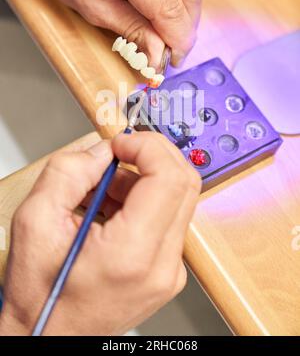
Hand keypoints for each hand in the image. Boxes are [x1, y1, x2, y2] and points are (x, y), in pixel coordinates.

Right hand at [0, 132, 200, 335]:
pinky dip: (143, 200)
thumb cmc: (41, 297)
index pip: (169, 178)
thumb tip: (103, 151)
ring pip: (177, 198)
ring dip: (143, 179)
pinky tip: (112, 206)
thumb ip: (69, 172)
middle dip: (151, 156)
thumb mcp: (36, 221)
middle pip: (183, 183)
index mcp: (131, 254)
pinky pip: (168, 218)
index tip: (123, 143)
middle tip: (119, 152)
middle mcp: (162, 266)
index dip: (148, 147)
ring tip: (103, 188)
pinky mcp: (168, 270)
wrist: (50, 337)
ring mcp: (170, 271)